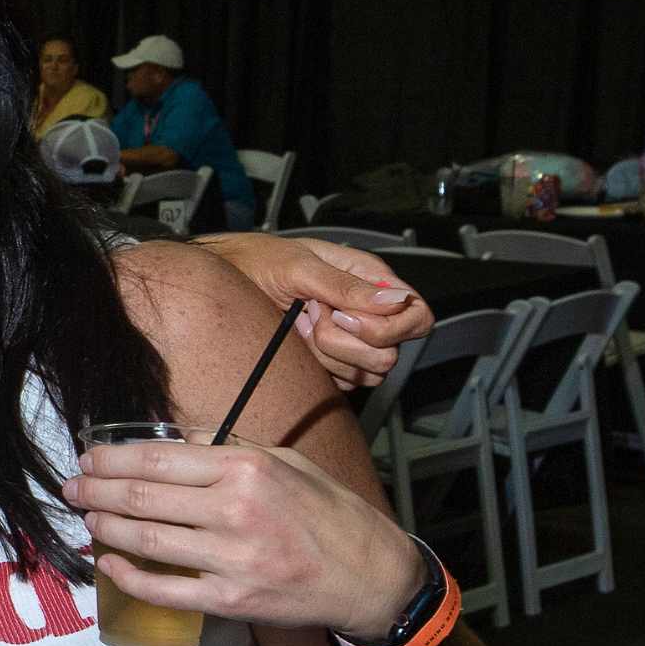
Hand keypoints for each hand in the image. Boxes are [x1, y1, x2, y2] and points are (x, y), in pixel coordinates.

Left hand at [66, 437, 426, 640]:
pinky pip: (166, 589)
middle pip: (142, 497)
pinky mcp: (232, 599)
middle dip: (95, 489)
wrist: (371, 575)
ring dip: (106, 527)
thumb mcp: (284, 461)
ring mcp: (231, 558)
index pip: (157, 459)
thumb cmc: (327, 511)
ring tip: (87, 516)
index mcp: (244, 468)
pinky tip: (109, 562)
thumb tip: (173, 440)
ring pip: (146, 539)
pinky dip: (129, 576)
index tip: (89, 457)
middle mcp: (234, 509)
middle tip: (72, 486)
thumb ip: (227, 449)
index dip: (112, 459)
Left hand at [194, 234, 430, 388]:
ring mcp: (352, 342)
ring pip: (367, 373)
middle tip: (312, 316)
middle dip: (345, 342)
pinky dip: (318, 368)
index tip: (346, 318)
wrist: (226, 281)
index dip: (392, 327)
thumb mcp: (299, 266)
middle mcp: (367, 313)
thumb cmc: (259, 261)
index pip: (418, 316)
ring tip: (300, 324)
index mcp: (370, 281)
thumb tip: (396, 300)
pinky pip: (343, 384)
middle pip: (391, 354)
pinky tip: (298, 343)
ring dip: (327, 354)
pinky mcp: (334, 365)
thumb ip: (346, 285)